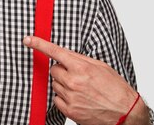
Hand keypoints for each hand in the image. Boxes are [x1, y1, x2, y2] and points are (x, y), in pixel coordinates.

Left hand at [23, 36, 148, 124]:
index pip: (55, 52)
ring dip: (63, 84)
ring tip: (81, 89)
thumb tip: (64, 53)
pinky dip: (63, 98)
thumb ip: (80, 59)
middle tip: (76, 75)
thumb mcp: (100, 66)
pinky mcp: (70, 111)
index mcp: (81, 67)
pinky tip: (77, 98)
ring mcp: (70, 97)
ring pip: (54, 84)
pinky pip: (56, 99)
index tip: (27, 40)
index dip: (39, 44)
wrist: (125, 113)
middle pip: (53, 70)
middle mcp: (73, 82)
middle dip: (62, 70)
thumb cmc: (116, 88)